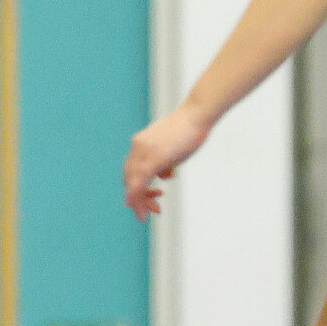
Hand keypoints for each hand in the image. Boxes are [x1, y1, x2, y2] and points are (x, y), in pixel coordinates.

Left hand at [123, 105, 210, 219]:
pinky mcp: (154, 156)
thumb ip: (164, 162)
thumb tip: (164, 175)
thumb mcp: (173, 149)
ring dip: (140, 200)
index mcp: (140, 144)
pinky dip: (137, 195)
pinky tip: (140, 207)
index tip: (143, 200)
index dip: (135, 187)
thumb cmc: (190, 130)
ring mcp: (143, 150)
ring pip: (132, 181)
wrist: (197, 115)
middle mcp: (137, 146)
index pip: (131, 170)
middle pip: (129, 177)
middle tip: (150, 209)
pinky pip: (139, 179)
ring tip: (153, 210)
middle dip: (137, 197)